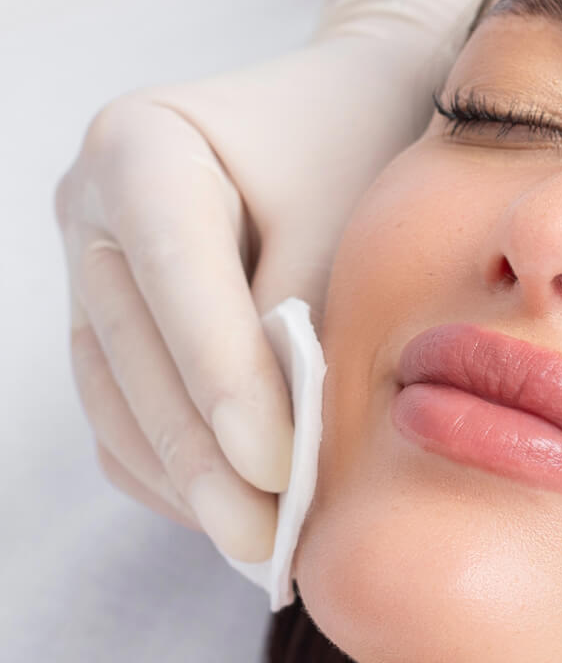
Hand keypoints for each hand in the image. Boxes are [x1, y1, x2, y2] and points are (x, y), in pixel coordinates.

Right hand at [54, 0, 543, 562]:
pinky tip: (243, 521)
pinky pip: (123, 422)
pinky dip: (178, 479)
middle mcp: (91, 207)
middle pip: (133, 350)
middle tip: (272, 538)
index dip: (222, 376)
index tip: (279, 465)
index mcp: (142, 142)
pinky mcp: (109, 331)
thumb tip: (286, 436)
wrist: (358, 115)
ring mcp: (90, 272)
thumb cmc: (370, 151)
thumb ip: (314, 308)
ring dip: (188, 484)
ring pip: (116, 399)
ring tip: (265, 548)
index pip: (175, 271)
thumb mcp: (357, 208)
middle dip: (205, 457)